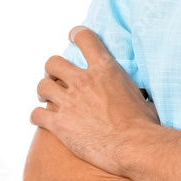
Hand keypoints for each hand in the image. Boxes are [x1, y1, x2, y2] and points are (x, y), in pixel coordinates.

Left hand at [31, 26, 156, 175]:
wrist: (134, 146)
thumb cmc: (143, 123)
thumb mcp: (140, 93)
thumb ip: (130, 87)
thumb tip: (139, 91)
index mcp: (105, 69)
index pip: (84, 38)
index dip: (76, 34)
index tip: (72, 37)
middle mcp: (83, 81)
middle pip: (53, 62)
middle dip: (53, 69)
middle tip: (57, 78)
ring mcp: (69, 102)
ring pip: (42, 86)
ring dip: (44, 91)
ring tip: (48, 98)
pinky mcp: (60, 124)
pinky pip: (36, 114)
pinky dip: (37, 116)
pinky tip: (43, 119)